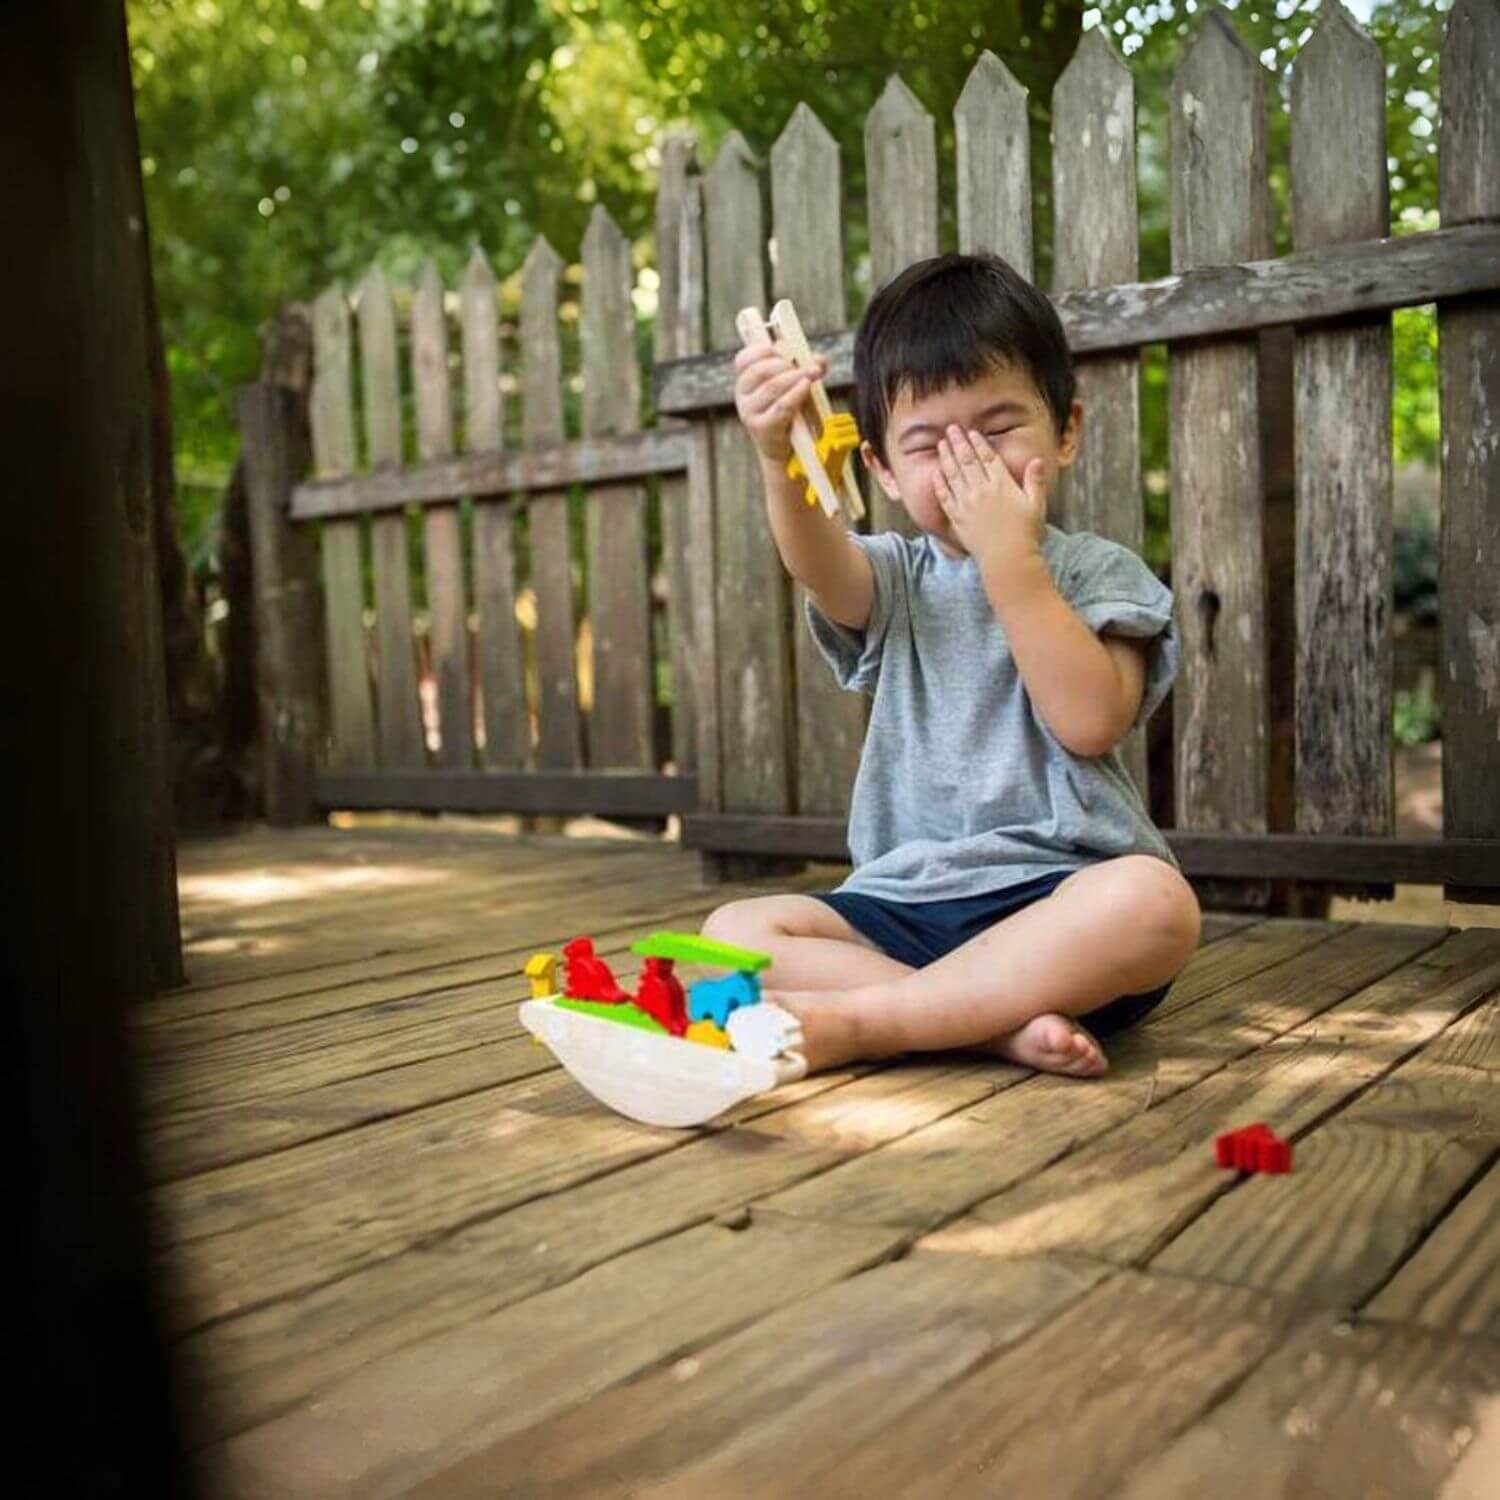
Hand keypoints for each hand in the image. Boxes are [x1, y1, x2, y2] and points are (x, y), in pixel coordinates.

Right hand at [733, 343, 826, 464]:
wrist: (786, 448)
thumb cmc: (790, 412)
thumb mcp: (794, 385)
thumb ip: (805, 367)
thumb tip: (819, 360)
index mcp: (745, 381)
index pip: (743, 359)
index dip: (761, 350)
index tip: (782, 350)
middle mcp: (742, 396)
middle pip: (760, 370)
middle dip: (786, 364)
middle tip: (806, 367)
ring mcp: (749, 412)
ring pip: (772, 386)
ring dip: (795, 377)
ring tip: (811, 376)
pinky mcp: (762, 428)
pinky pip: (781, 406)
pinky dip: (796, 394)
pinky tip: (806, 387)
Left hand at [935, 425, 1046, 570]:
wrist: (1007, 559)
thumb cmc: (1025, 533)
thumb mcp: (1036, 505)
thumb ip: (1035, 481)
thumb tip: (1037, 460)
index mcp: (1002, 484)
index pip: (987, 458)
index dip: (978, 443)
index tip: (971, 432)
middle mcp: (982, 490)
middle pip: (967, 461)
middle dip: (958, 443)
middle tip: (951, 429)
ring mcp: (967, 504)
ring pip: (954, 475)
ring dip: (947, 457)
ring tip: (941, 444)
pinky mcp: (957, 518)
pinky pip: (945, 497)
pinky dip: (939, 483)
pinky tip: (935, 473)